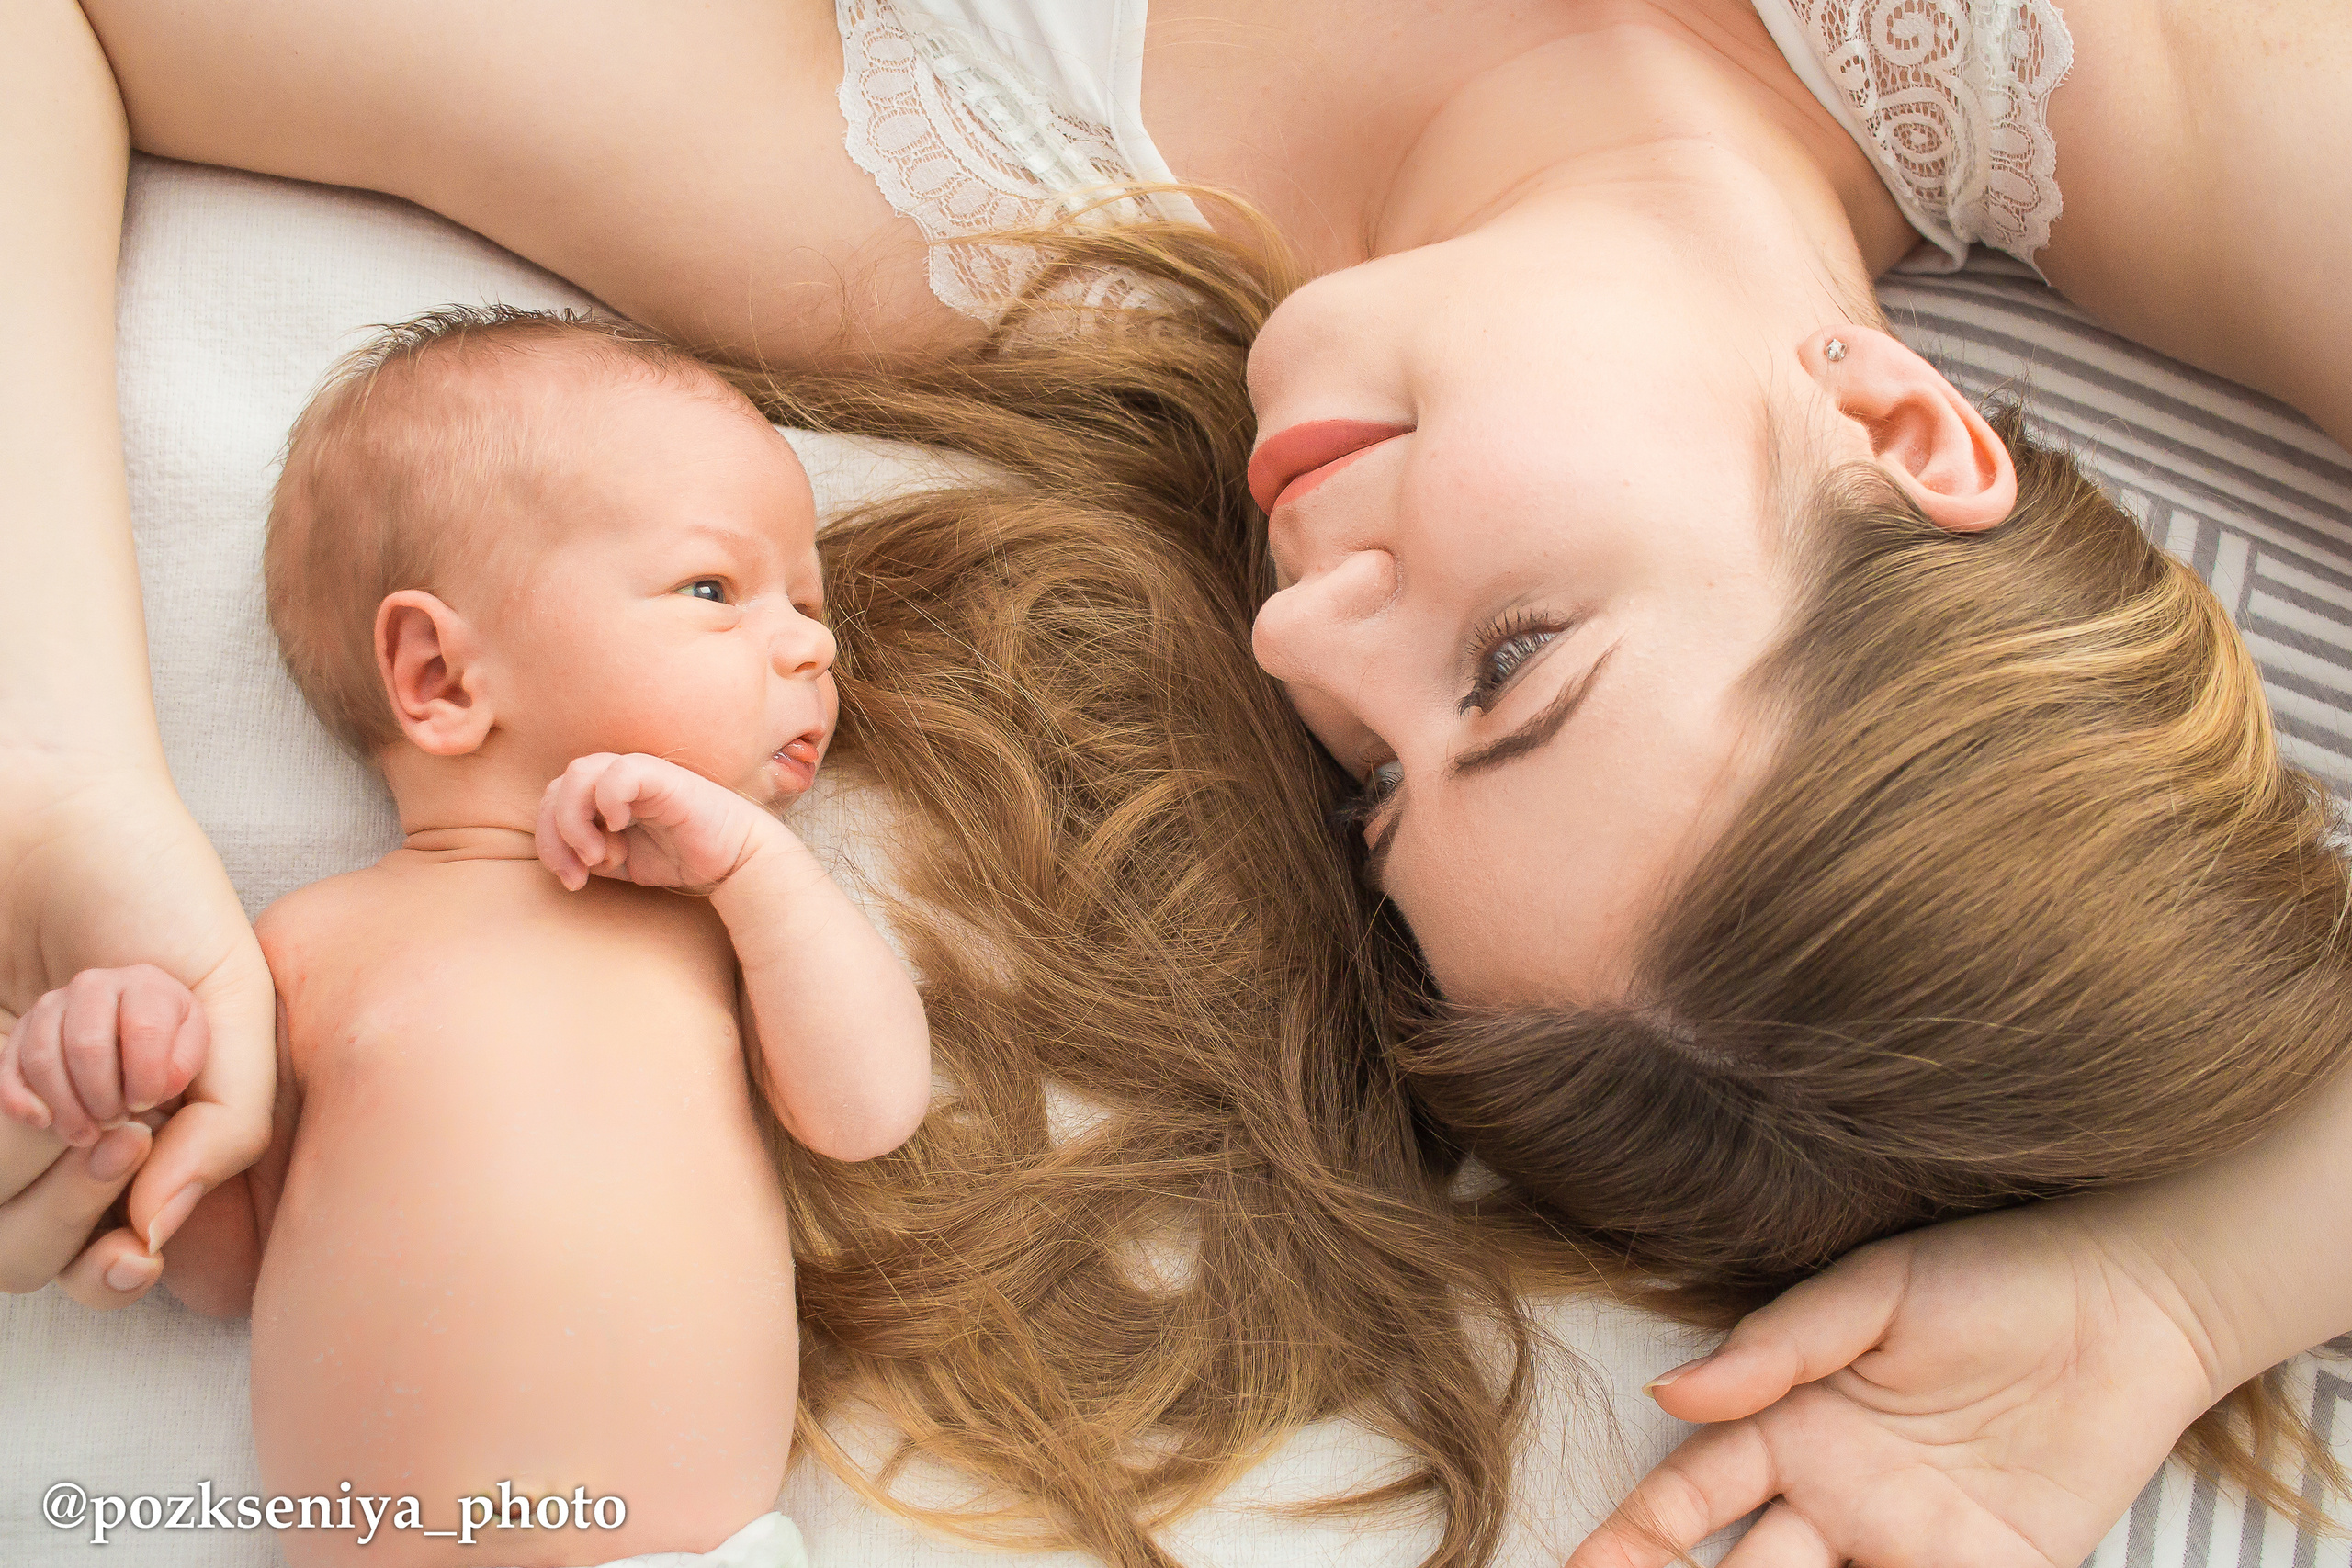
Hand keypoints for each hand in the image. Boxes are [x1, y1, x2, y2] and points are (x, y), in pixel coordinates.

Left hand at [0, 768, 276, 1307]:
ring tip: (65, 1035)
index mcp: (147, 1134)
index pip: (114, 1263)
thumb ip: (229, 1122)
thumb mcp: (235, 997)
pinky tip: (14, 1040)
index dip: (116, 1274)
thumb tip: (155, 1234)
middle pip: (36, 1256)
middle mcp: (58, 1138)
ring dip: (31, 1132)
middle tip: (115, 1118)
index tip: (130, 1249)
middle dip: (77, 1191)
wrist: (48, 802)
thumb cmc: (154, 888)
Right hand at [2, 966, 206, 1141]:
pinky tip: (43, 1122)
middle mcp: (95, 985)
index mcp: (148, 985)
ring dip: (65, 1106)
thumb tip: (142, 1104)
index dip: (145, 1077)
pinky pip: (9, 1066)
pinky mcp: (23, 1028)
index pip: (145, 1029)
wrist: (131, 1038)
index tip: (146, 1104)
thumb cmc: (168, 1049)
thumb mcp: (191, 1055)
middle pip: (87, 1046)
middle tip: (116, 1121)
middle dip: (102, 1096)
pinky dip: (20, 1100)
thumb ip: (182, 1073)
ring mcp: (53, 1003)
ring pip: (44, 1057)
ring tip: (88, 1133)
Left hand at [535, 753, 771, 894]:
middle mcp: (617, 778)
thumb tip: (563, 856)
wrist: (733, 861)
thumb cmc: (681, 858)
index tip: (572, 880)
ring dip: (575, 822)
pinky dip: (609, 801)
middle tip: (578, 875)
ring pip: (578, 774)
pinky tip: (621, 826)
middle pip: (556, 789)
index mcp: (603, 794)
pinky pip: (618, 773)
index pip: (552, 803)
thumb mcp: (621, 863)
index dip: (549, 842)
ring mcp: (639, 773)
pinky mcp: (662, 777)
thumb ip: (588, 855)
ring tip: (598, 855)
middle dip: (555, 838)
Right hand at [1568, 1204, 2220, 1567]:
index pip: (1693, 1492)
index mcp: (1797, 1424)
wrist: (2135, 1296)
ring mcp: (1912, 1541)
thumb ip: (1776, 1348)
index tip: (1591, 1561)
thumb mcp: (1874, 1292)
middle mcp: (1840, 1495)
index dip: (1637, 1532)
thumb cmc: (1998, 1272)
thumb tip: (1670, 1392)